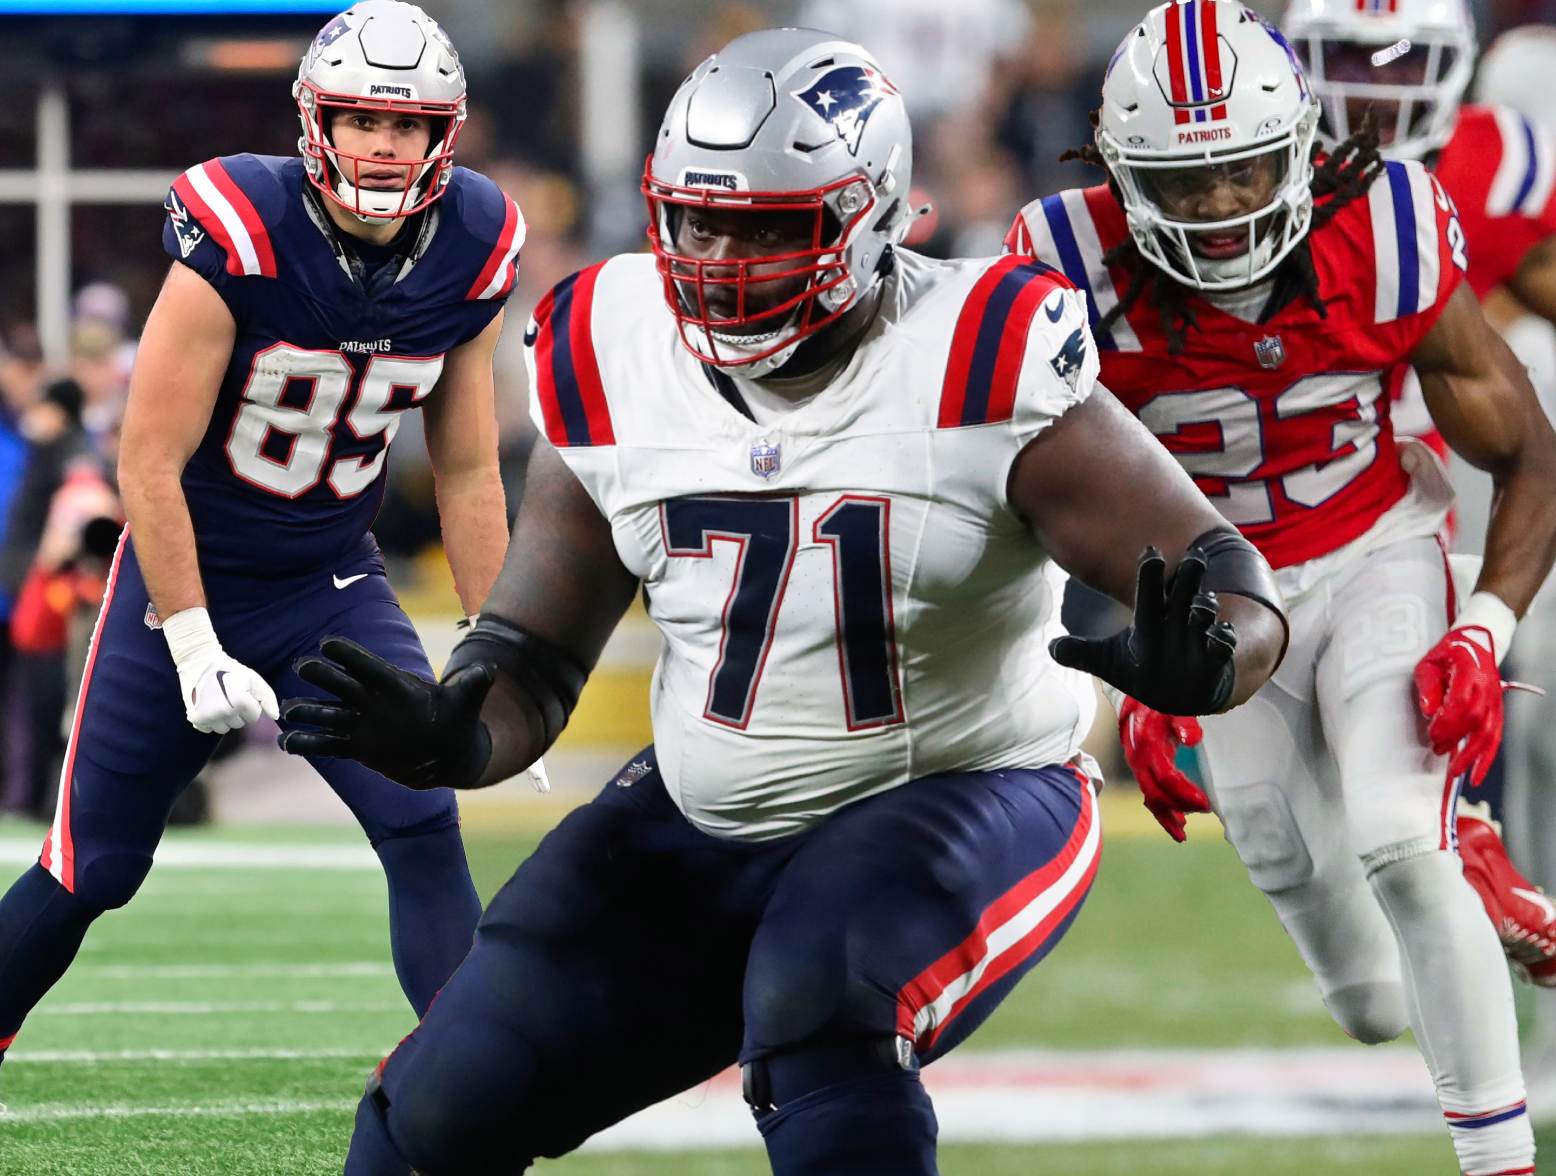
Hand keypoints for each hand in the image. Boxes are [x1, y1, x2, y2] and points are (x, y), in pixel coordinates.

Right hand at [177, 649, 278, 734]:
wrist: (200, 663)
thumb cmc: (229, 670)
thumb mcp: (253, 679)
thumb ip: (267, 697)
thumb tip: (275, 716)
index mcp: (240, 702)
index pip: (253, 717)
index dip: (250, 705)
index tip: (243, 695)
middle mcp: (224, 713)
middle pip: (239, 724)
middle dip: (238, 713)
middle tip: (230, 697)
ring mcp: (208, 717)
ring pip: (223, 729)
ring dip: (224, 719)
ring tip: (219, 702)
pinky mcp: (195, 719)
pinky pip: (207, 729)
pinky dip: (209, 722)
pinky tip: (208, 708)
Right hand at [278, 637, 493, 789]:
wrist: (447, 750)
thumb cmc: (455, 720)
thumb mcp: (466, 702)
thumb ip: (474, 685)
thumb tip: (489, 671)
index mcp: (394, 684)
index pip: (367, 664)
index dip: (348, 654)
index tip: (327, 644)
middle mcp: (372, 700)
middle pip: (340, 683)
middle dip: (322, 675)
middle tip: (303, 667)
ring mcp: (361, 722)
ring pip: (326, 712)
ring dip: (306, 710)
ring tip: (288, 711)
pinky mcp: (356, 746)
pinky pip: (326, 743)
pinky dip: (306, 743)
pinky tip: (287, 743)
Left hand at [1050, 546, 1237, 714]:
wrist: (1181, 691)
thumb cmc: (1144, 669)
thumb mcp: (1109, 664)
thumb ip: (1082, 654)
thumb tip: (1051, 648)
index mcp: (1150, 617)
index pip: (1147, 591)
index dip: (1149, 573)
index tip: (1150, 551)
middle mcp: (1175, 622)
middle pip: (1182, 593)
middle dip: (1189, 576)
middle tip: (1195, 555)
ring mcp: (1197, 638)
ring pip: (1203, 615)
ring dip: (1204, 608)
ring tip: (1202, 604)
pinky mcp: (1216, 659)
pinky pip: (1223, 646)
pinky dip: (1222, 640)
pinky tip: (1219, 635)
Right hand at [1118, 697, 1208, 842]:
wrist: (1133, 695)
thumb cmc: (1157, 700)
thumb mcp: (1172, 705)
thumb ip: (1183, 721)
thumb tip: (1194, 740)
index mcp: (1147, 746)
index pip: (1166, 778)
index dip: (1184, 793)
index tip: (1205, 803)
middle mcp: (1138, 760)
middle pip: (1156, 794)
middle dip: (1178, 808)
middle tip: (1204, 812)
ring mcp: (1137, 766)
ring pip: (1150, 798)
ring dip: (1167, 816)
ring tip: (1183, 834)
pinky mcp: (1141, 768)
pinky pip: (1149, 794)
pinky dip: (1161, 810)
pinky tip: (1176, 820)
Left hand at [1414, 625, 1502, 785]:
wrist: (1477, 641)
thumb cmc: (1448, 652)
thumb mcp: (1428, 662)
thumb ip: (1427, 686)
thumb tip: (1429, 711)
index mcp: (1471, 673)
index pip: (1462, 703)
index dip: (1447, 722)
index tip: (1432, 734)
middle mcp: (1488, 688)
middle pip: (1476, 721)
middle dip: (1455, 739)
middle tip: (1436, 750)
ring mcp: (1496, 700)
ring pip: (1489, 733)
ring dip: (1473, 755)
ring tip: (1456, 773)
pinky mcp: (1497, 710)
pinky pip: (1495, 737)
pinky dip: (1487, 758)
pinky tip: (1476, 774)